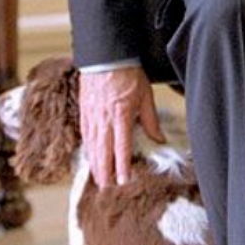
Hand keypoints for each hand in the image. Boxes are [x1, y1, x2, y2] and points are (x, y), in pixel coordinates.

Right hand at [79, 66, 164, 187]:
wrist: (106, 56)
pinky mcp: (84, 111)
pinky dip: (87, 148)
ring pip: (92, 145)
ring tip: (97, 179)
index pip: (122, 147)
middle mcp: (104, 119)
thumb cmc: (128, 73)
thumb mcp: (145, 96)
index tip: (124, 180)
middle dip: (105, 172)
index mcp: (121, 115)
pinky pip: (85, 134)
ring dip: (94, 164)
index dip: (123, 166)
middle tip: (107, 188)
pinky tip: (89, 156)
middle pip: (103, 151)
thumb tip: (159, 139)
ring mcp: (91, 116)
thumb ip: (151, 120)